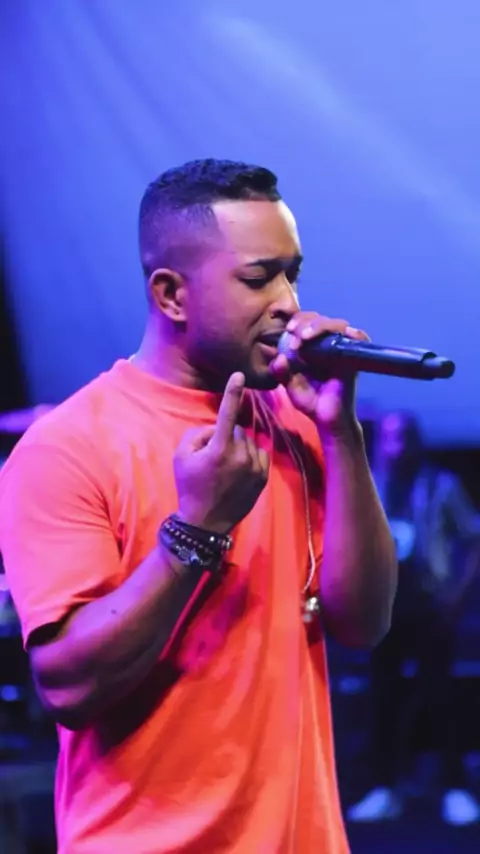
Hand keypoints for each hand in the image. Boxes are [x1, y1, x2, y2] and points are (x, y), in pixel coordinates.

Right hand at [174, 373, 269, 533]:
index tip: (239, 375)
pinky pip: (258, 453)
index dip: (233, 392)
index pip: (227, 414)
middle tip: (211, 457)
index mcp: (220, 449)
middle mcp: (241, 456)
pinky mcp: (263, 476)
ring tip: (224, 468)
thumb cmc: (189, 485)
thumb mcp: (181, 456)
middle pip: (236, 430)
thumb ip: (198, 433)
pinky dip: (248, 457)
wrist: (205, 522)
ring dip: (237, 447)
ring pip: (248, 441)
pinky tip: (237, 472)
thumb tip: (217, 427)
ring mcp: (255, 467)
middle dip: (225, 436)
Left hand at [270, 312, 368, 435]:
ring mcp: (342, 349)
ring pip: (336, 324)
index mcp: (310, 346)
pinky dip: (353, 333)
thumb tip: (278, 357)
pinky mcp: (354, 357)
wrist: (328, 419)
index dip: (295, 319)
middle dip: (304, 321)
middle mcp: (326, 344)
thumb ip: (280, 371)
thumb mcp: (290, 385)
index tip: (283, 324)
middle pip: (319, 318)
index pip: (304, 322)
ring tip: (304, 337)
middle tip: (292, 332)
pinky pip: (359, 338)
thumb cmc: (310, 400)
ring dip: (319, 326)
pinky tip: (340, 334)